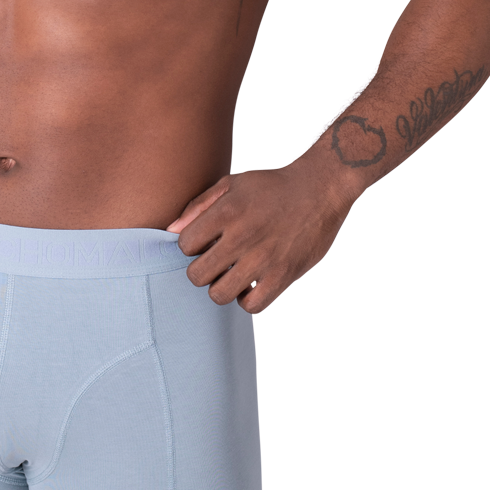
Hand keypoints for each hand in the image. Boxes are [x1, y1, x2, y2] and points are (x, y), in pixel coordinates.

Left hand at [165, 166, 353, 313]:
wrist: (319, 190)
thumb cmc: (272, 187)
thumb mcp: (232, 184)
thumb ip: (198, 205)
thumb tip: (170, 231)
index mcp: (227, 212)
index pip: (184, 245)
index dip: (190, 246)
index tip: (203, 242)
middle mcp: (242, 237)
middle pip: (196, 275)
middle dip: (200, 269)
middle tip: (214, 261)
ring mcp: (263, 259)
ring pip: (219, 295)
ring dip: (220, 287)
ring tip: (230, 274)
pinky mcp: (283, 276)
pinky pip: (251, 305)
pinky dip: (246, 299)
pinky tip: (250, 284)